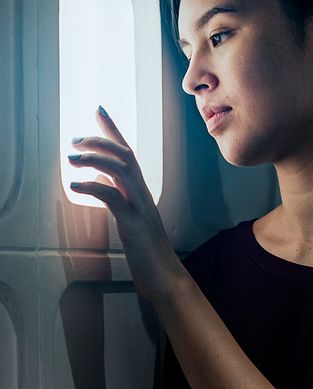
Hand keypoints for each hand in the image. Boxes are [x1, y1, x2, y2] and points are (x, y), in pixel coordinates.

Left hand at [68, 106, 185, 302]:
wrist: (165, 276)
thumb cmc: (148, 252)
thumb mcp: (130, 219)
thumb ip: (119, 197)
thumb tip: (103, 180)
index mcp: (141, 192)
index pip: (127, 153)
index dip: (114, 130)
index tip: (99, 111)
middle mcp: (142, 194)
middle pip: (125, 154)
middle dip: (101, 139)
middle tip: (75, 138)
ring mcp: (140, 207)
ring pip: (121, 169)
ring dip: (95, 158)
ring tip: (71, 158)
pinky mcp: (133, 223)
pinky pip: (112, 196)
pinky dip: (92, 186)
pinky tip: (75, 185)